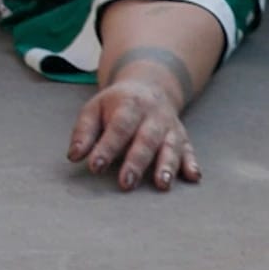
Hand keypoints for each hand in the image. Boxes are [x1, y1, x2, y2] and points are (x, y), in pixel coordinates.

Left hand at [67, 75, 200, 191]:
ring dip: (167, 166)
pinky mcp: (182, 137)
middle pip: (146, 139)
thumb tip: (74, 156)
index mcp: (129, 105)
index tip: (95, 166)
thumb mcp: (95, 109)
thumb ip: (84, 132)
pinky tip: (194, 177)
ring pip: (170, 146)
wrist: (151, 84)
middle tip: (126, 183)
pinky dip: (192, 164)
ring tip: (162, 184)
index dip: (107, 147)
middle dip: (136, 162)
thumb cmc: (117, 104)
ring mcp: (170, 127)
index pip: (118, 127)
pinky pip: (189, 150)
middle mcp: (153, 116)